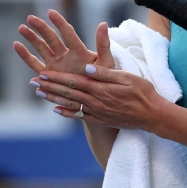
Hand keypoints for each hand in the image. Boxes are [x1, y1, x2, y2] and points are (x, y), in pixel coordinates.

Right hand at [14, 11, 113, 76]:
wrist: (95, 98)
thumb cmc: (103, 79)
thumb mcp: (106, 62)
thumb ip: (103, 44)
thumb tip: (103, 23)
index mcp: (80, 52)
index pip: (68, 34)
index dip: (60, 23)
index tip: (51, 12)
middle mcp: (66, 56)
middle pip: (52, 38)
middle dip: (41, 28)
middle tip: (31, 17)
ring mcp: (56, 65)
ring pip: (41, 48)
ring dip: (31, 38)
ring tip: (22, 27)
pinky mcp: (48, 75)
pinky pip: (34, 64)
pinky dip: (25, 55)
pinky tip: (16, 44)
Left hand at [31, 64, 164, 131]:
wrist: (152, 115)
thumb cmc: (143, 93)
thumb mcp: (127, 77)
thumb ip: (105, 73)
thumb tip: (86, 67)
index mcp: (101, 89)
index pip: (74, 81)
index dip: (57, 77)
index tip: (43, 73)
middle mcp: (96, 102)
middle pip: (68, 93)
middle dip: (50, 87)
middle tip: (34, 82)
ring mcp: (97, 112)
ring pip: (71, 104)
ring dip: (53, 99)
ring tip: (40, 94)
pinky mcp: (101, 120)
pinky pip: (79, 116)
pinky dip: (66, 113)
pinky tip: (57, 110)